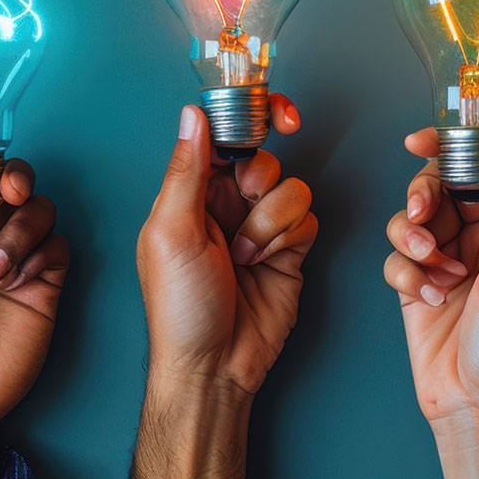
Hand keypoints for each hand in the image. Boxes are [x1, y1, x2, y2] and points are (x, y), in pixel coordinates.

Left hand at [136, 96, 316, 400]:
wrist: (215, 365)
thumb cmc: (179, 307)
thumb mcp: (170, 231)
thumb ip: (186, 170)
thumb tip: (193, 113)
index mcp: (190, 192)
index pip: (222, 134)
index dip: (251, 116)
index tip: (277, 114)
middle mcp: (225, 203)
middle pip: (263, 157)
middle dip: (259, 181)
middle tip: (243, 203)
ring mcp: (259, 225)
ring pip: (290, 187)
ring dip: (271, 221)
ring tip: (245, 254)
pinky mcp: (290, 249)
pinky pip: (308, 217)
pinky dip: (289, 238)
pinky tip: (265, 264)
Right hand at [382, 130, 478, 432]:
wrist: (471, 405)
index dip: (470, 142)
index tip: (429, 139)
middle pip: (448, 181)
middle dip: (426, 194)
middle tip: (421, 216)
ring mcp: (453, 257)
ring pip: (416, 213)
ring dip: (414, 238)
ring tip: (431, 270)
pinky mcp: (421, 278)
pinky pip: (398, 253)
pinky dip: (407, 273)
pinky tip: (427, 298)